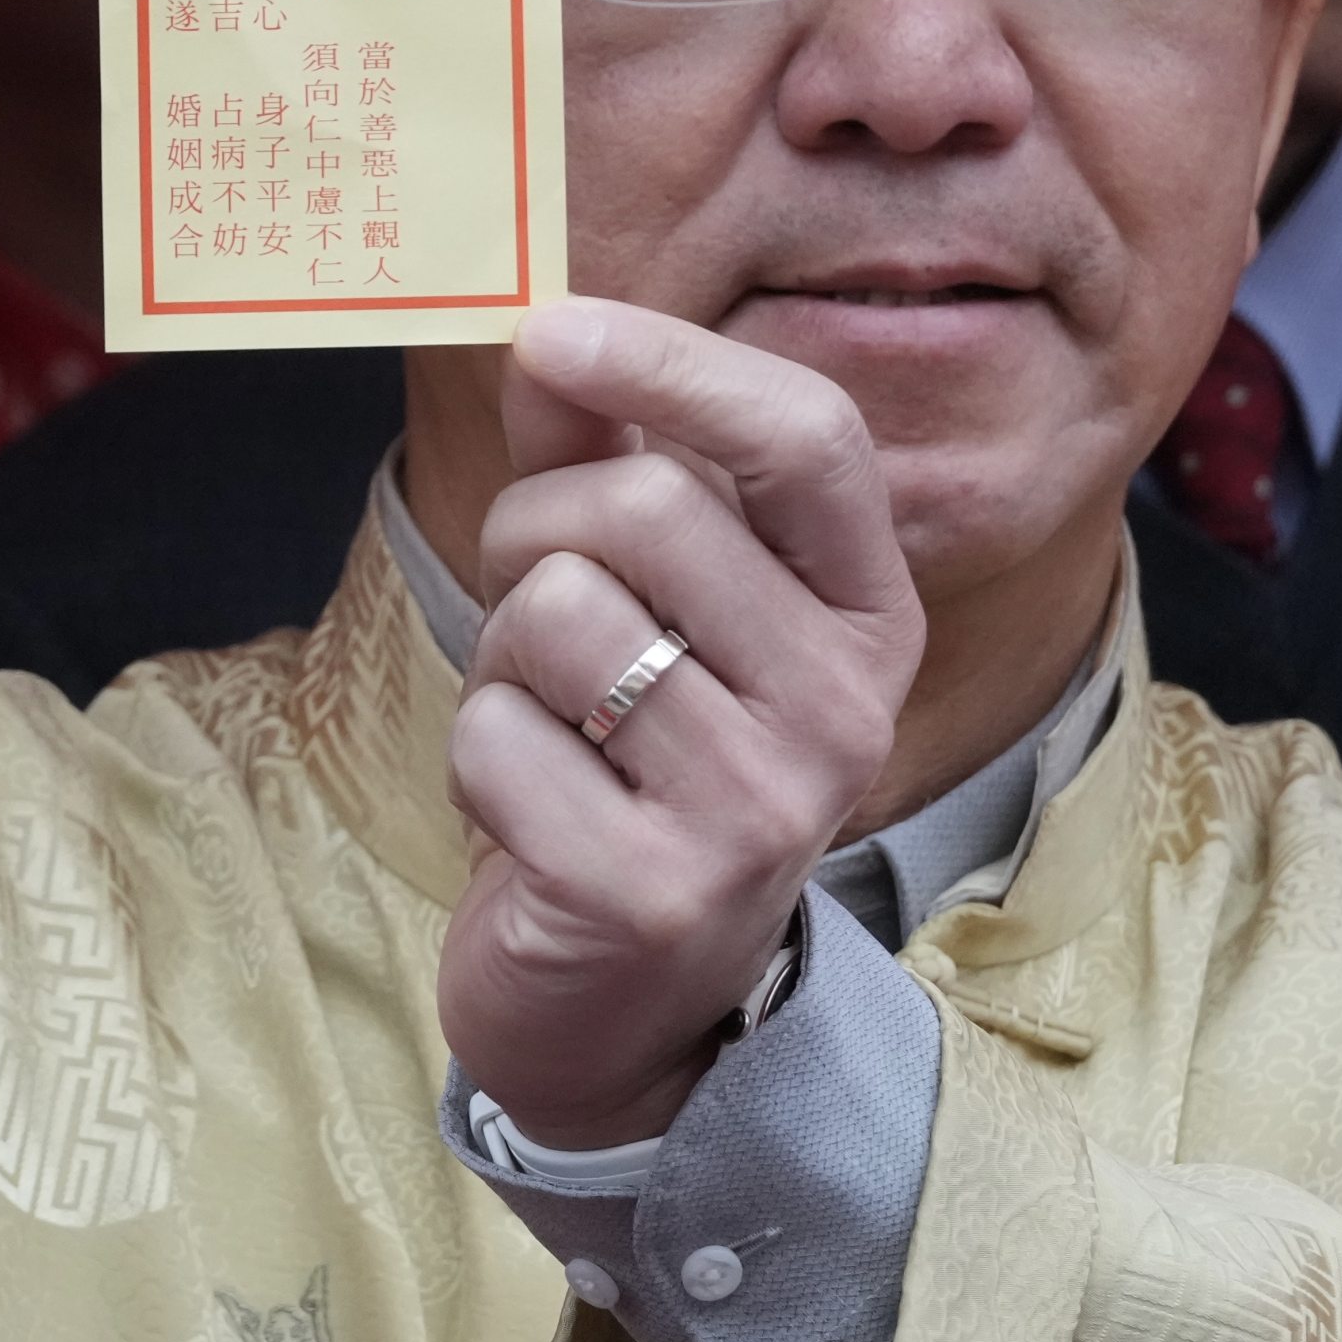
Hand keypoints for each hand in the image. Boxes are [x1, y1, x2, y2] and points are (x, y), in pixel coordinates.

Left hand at [439, 299, 926, 1149]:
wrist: (634, 1012)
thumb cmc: (634, 765)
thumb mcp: (646, 601)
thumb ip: (606, 457)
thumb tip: (546, 329)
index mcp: (864, 614)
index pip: (807, 436)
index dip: (672, 363)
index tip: (549, 330)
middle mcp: (842, 708)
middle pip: (642, 508)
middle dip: (530, 532)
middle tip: (531, 615)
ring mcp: (757, 808)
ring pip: (555, 613)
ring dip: (502, 657)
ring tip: (546, 726)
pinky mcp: (649, 892)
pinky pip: (498, 734)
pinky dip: (477, 759)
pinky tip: (531, 819)